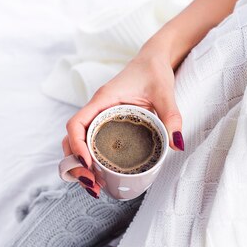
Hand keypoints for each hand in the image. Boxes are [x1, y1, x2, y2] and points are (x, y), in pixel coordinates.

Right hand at [61, 50, 182, 196]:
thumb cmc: (154, 71)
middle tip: (92, 184)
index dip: (76, 146)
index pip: (76, 124)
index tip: (87, 164)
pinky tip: (99, 176)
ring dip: (79, 166)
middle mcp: (95, 110)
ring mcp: (98, 118)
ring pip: (77, 144)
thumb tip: (175, 144)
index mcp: (102, 100)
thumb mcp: (164, 92)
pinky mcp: (104, 124)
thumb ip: (171, 116)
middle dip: (75, 164)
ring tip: (95, 186)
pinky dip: (89, 161)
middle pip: (71, 139)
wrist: (154, 60)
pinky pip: (88, 143)